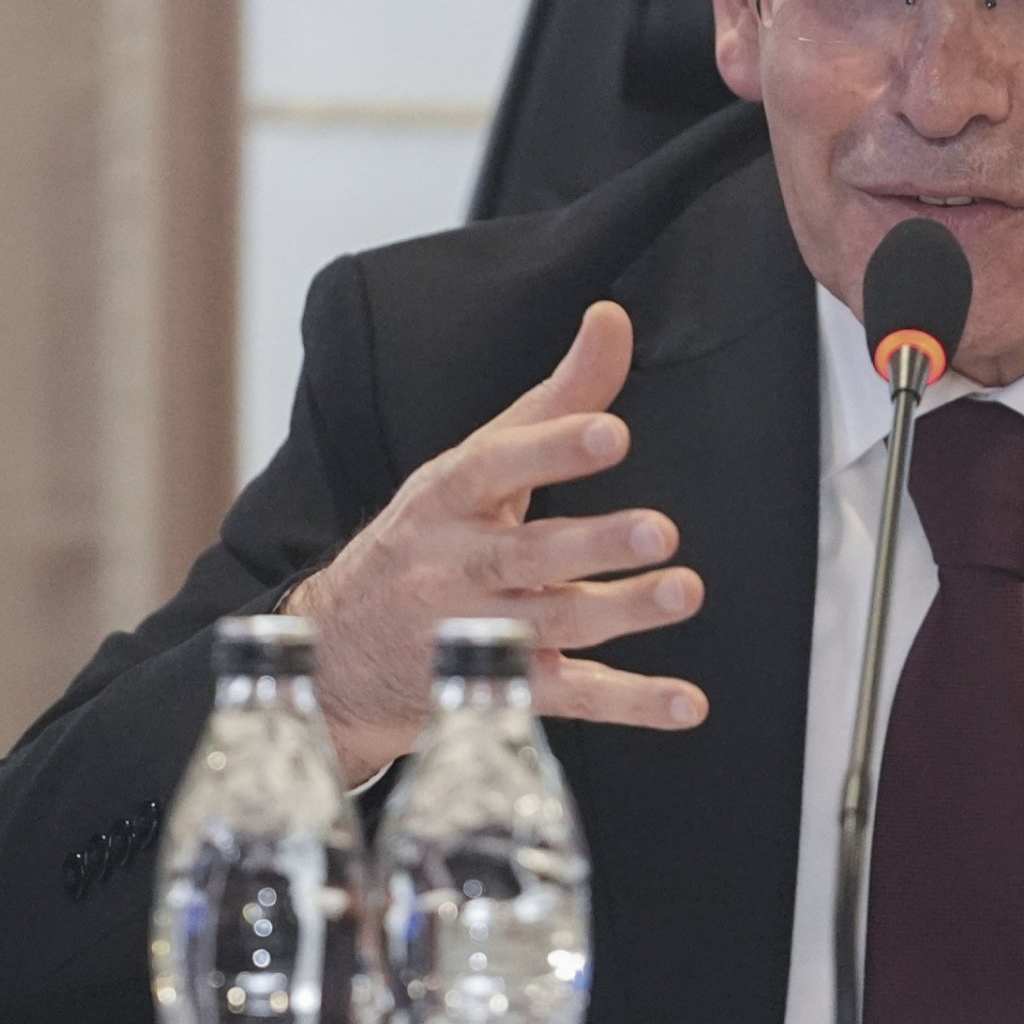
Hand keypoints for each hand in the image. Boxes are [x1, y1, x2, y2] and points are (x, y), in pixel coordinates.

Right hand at [287, 301, 706, 785]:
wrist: (338, 655)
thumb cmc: (428, 538)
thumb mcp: (474, 464)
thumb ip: (554, 401)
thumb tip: (611, 319)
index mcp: (446, 498)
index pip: (494, 467)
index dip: (551, 450)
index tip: (610, 432)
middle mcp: (454, 566)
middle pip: (527, 554)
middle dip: (594, 543)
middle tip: (660, 529)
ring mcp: (473, 636)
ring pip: (553, 626)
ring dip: (623, 613)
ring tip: (684, 591)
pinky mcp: (498, 696)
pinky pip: (568, 699)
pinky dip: (629, 703)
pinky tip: (685, 702)